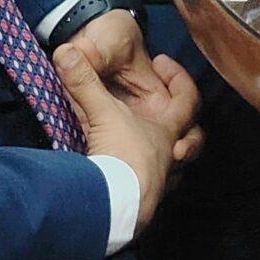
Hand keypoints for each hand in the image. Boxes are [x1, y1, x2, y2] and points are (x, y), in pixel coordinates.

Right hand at [54, 35, 201, 231]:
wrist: (119, 208)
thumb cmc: (122, 156)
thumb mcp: (102, 113)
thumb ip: (84, 82)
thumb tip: (67, 51)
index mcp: (166, 131)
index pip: (186, 99)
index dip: (179, 79)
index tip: (162, 63)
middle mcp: (169, 157)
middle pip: (191, 140)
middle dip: (187, 130)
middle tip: (169, 115)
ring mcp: (160, 184)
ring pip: (176, 170)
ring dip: (168, 160)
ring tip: (155, 151)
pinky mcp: (144, 207)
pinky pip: (152, 194)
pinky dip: (145, 186)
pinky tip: (132, 184)